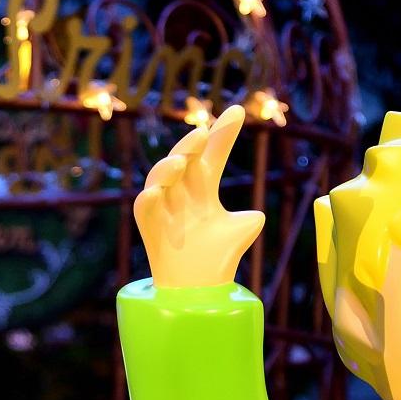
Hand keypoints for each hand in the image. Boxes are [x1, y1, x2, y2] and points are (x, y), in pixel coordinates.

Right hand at [133, 105, 264, 289]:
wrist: (200, 288)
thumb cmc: (219, 258)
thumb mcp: (241, 232)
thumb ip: (249, 219)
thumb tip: (256, 215)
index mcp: (205, 188)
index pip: (214, 154)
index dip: (224, 134)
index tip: (239, 111)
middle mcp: (183, 191)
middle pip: (186, 158)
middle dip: (192, 145)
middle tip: (203, 133)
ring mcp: (164, 206)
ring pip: (160, 177)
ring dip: (168, 167)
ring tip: (181, 162)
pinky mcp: (149, 226)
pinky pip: (144, 208)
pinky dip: (149, 198)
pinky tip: (157, 192)